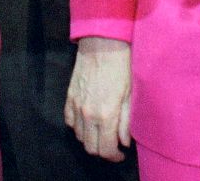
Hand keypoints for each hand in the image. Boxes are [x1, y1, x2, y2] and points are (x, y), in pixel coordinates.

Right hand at [64, 37, 131, 161]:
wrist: (102, 44)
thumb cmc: (121, 66)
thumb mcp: (130, 95)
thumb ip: (126, 121)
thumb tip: (124, 141)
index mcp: (105, 115)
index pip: (105, 149)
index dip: (113, 156)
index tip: (120, 153)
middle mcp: (88, 114)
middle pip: (90, 147)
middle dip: (102, 151)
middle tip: (112, 145)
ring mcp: (76, 106)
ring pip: (79, 136)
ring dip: (91, 139)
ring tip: (102, 132)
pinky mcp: (69, 97)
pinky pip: (69, 121)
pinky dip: (78, 127)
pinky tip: (88, 121)